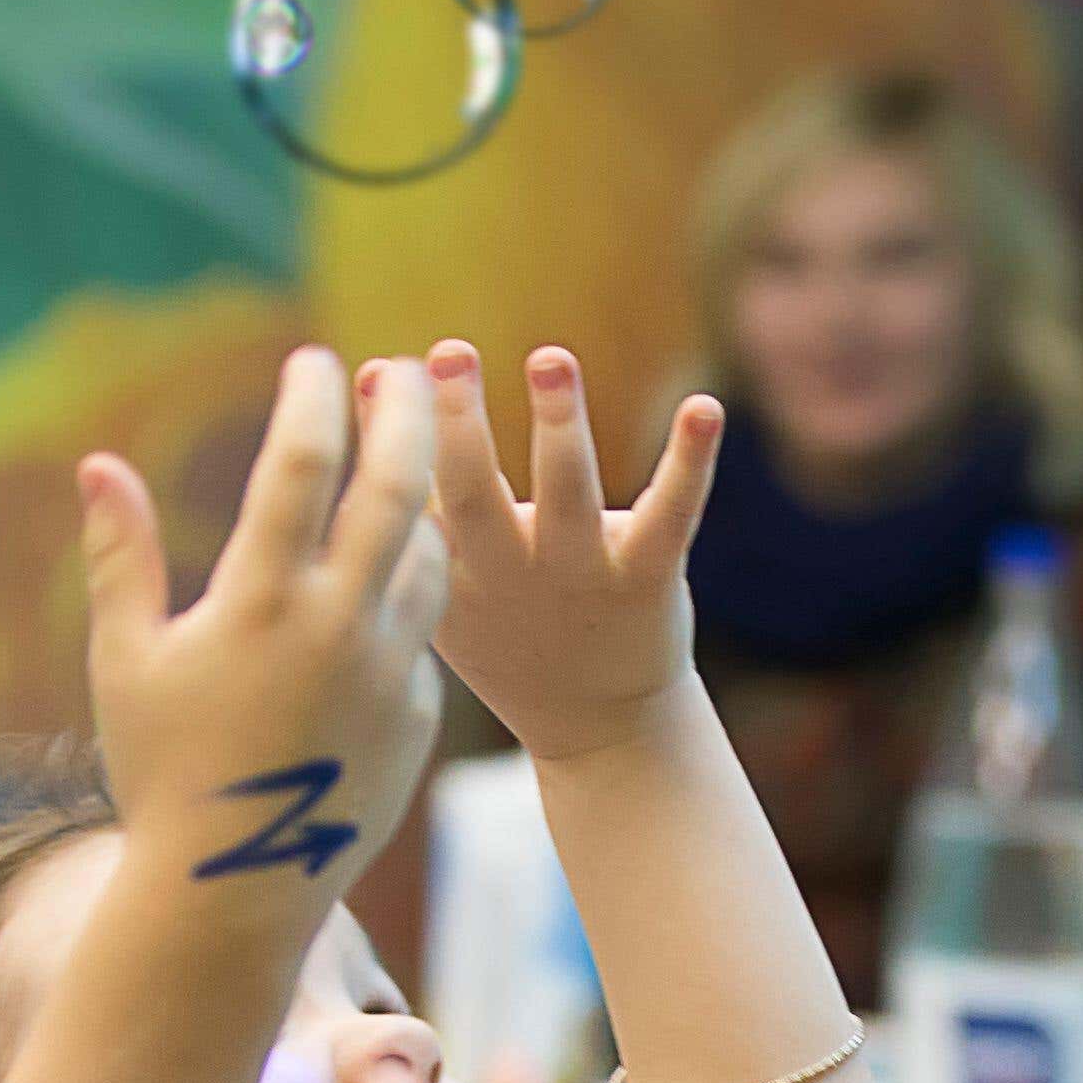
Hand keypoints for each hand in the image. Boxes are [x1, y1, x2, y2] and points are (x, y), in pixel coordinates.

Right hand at [80, 346, 448, 896]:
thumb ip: (119, 558)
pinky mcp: (419, 720)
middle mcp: (341, 628)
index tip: (314, 359)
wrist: (236, 892)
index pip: (304, 465)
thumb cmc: (161, 773)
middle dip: (404, 416)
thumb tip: (98, 463)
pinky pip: (419, 637)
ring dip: (417, 503)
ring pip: (427, 559)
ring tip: (400, 466)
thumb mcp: (126, 663)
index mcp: (263, 603)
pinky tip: (379, 585)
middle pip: (398, 490)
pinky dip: (401, 598)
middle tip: (400, 370)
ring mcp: (392, 676)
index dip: (312, 399)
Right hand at [417, 341, 720, 765]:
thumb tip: (377, 372)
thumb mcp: (440, 576)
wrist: (599, 728)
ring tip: (551, 359)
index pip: (408, 500)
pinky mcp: (647, 578)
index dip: (389, 438)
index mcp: (446, 575)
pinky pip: (672, 514)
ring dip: (560, 425)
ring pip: (568, 495)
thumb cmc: (510, 631)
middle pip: (473, 495)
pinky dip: (689, 460)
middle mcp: (508, 574)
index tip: (380, 372)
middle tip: (448, 354)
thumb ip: (412, 487)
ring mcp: (581, 576)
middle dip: (459, 424)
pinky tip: (704, 406)